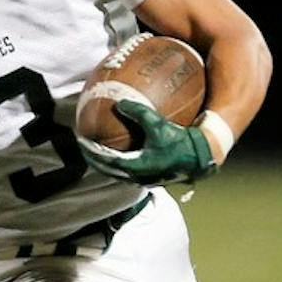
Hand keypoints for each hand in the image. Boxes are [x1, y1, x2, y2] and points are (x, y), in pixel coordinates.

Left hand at [77, 100, 216, 184]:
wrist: (199, 159)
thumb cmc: (180, 142)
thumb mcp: (158, 125)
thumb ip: (139, 113)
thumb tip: (120, 102)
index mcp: (136, 166)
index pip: (105, 161)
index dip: (91, 151)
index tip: (81, 141)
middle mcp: (137, 176)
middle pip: (107, 170)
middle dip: (94, 159)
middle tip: (84, 146)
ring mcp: (144, 179)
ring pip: (117, 172)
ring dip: (106, 163)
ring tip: (97, 151)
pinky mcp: (152, 177)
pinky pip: (129, 171)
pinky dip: (119, 162)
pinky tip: (122, 151)